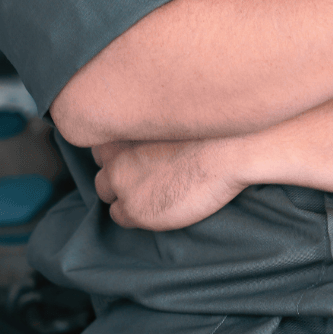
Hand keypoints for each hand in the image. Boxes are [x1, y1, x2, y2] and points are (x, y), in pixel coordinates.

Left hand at [93, 137, 245, 230]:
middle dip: (119, 172)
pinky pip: (119, 216)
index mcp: (122, 127)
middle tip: (147, 174)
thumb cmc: (214, 129)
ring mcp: (121, 182)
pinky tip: (159, 205)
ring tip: (153, 191)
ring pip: (106, 191)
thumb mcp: (172, 117)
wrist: (230, 150)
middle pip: (102, 166)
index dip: (121, 150)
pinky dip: (135, 213)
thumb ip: (149, 127)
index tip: (139, 155)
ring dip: (125, 193)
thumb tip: (146, 138)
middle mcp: (113, 153)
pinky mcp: (133, 208)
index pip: (103, 142)